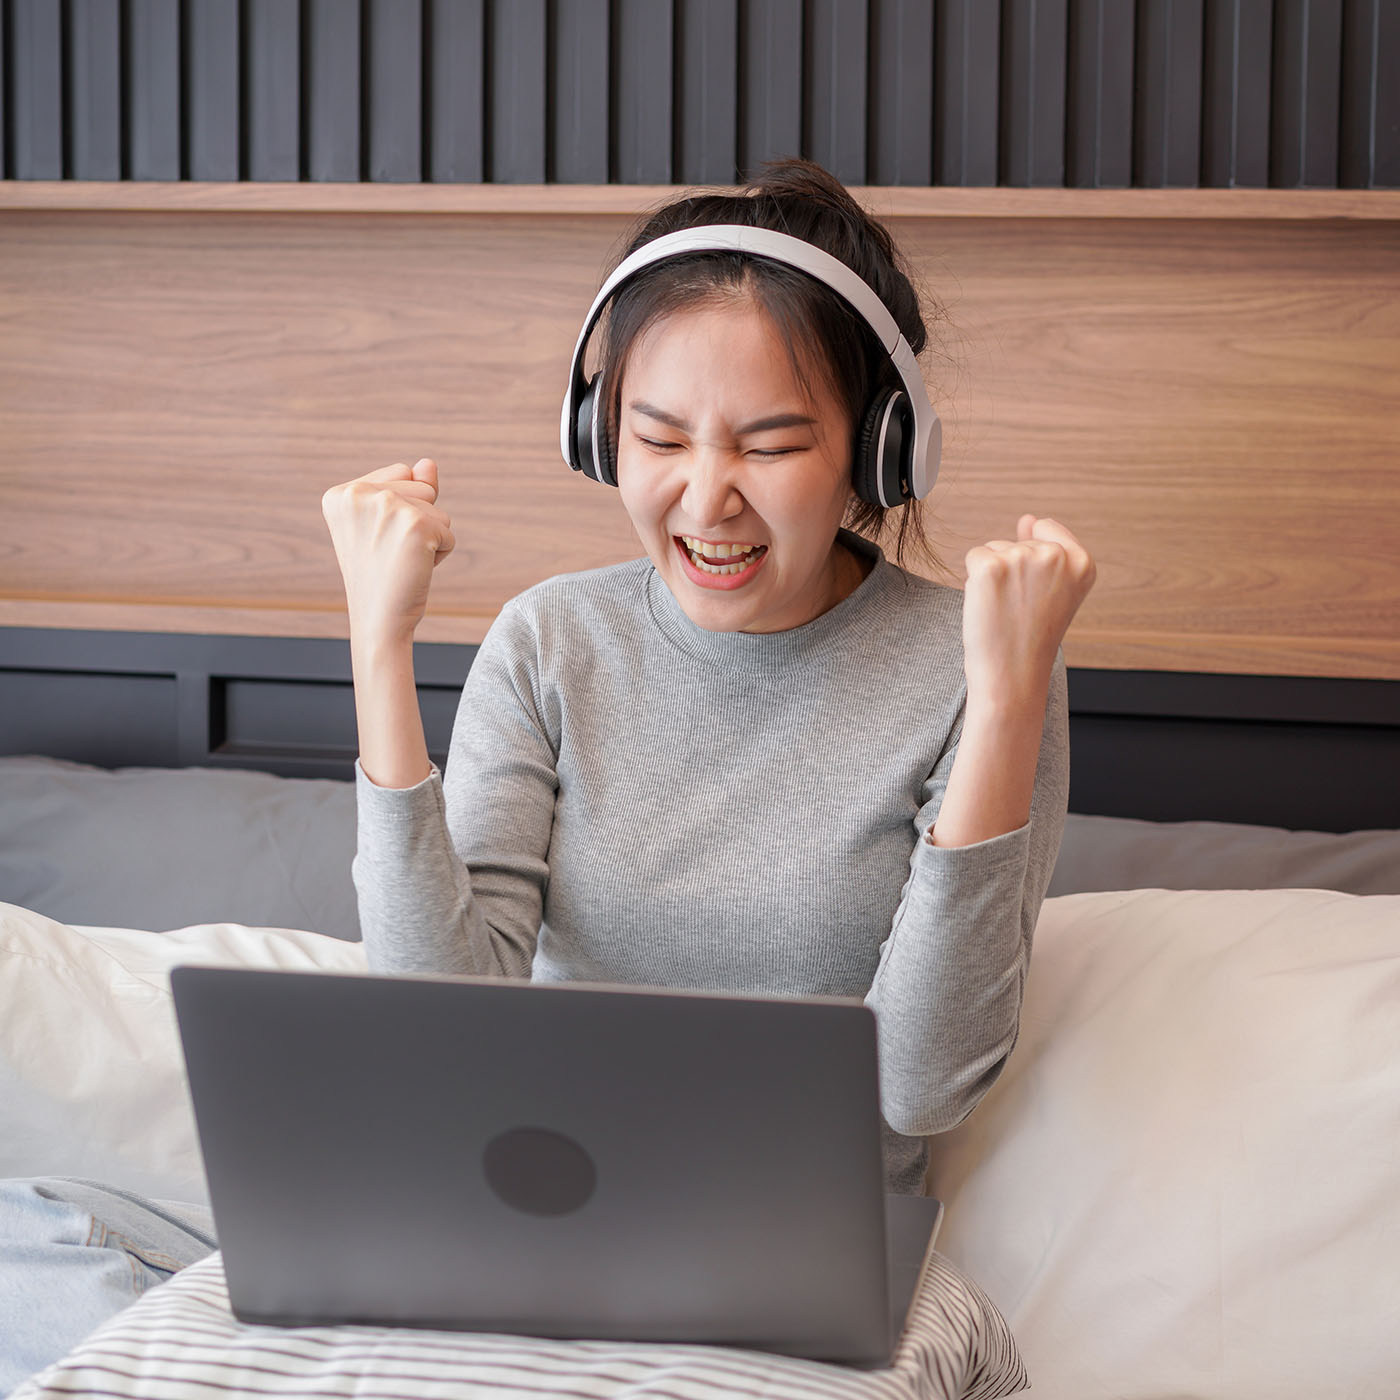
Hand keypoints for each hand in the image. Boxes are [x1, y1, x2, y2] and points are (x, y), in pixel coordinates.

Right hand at [321, 458, 455, 643]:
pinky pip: (449, 532)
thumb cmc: (381, 576)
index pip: (401, 473)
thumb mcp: (387, 526)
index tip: (378, 540)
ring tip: (402, 560)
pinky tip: (415, 569)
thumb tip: (428, 463)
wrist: (378, 621)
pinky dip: (441, 554)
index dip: (402, 509)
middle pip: (422, 486)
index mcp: (341, 493)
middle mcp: (358, 494)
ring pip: (438, 509)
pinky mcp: (416, 525)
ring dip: (431, 538)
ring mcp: (387, 507)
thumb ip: (408, 488)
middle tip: (392, 553)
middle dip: (419, 520)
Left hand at [961, 515, 1095, 707]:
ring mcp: (1022, 558)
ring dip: (993, 576)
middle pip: (1017, 541)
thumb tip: (1028, 519)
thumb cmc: (1032, 638)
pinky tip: (989, 605)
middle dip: (1012, 571)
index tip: (1038, 594)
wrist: (1012, 676)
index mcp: (1082, 562)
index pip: (1047, 529)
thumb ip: (1046, 549)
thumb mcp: (1055, 592)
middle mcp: (1056, 555)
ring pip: (994, 548)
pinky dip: (974, 581)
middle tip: (1020, 610)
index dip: (1034, 563)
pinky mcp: (990, 567)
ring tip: (1006, 610)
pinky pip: (974, 557)